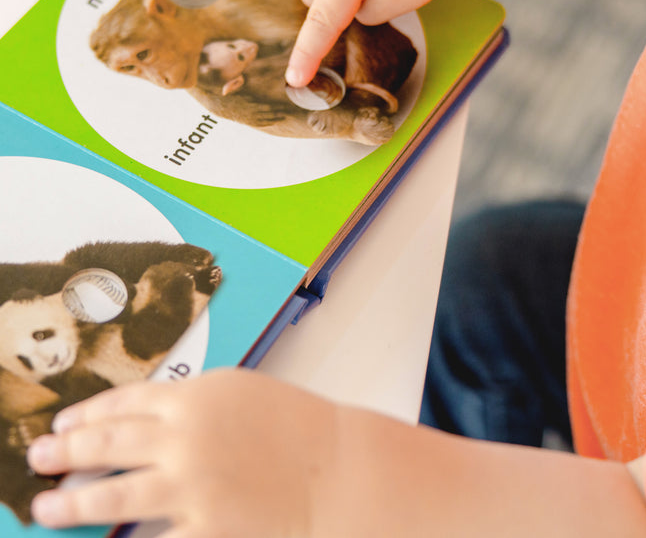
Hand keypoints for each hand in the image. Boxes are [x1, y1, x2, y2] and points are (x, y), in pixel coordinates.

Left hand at [27, 368, 334, 536]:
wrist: (336, 467)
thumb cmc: (294, 424)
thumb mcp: (238, 391)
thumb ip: (189, 402)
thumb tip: (142, 419)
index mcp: (196, 397)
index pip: (126, 401)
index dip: (89, 412)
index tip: (65, 424)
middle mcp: (186, 438)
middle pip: (109, 442)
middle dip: (67, 451)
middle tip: (39, 459)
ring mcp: (192, 486)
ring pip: (114, 493)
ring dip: (74, 502)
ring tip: (47, 507)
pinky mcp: (206, 529)